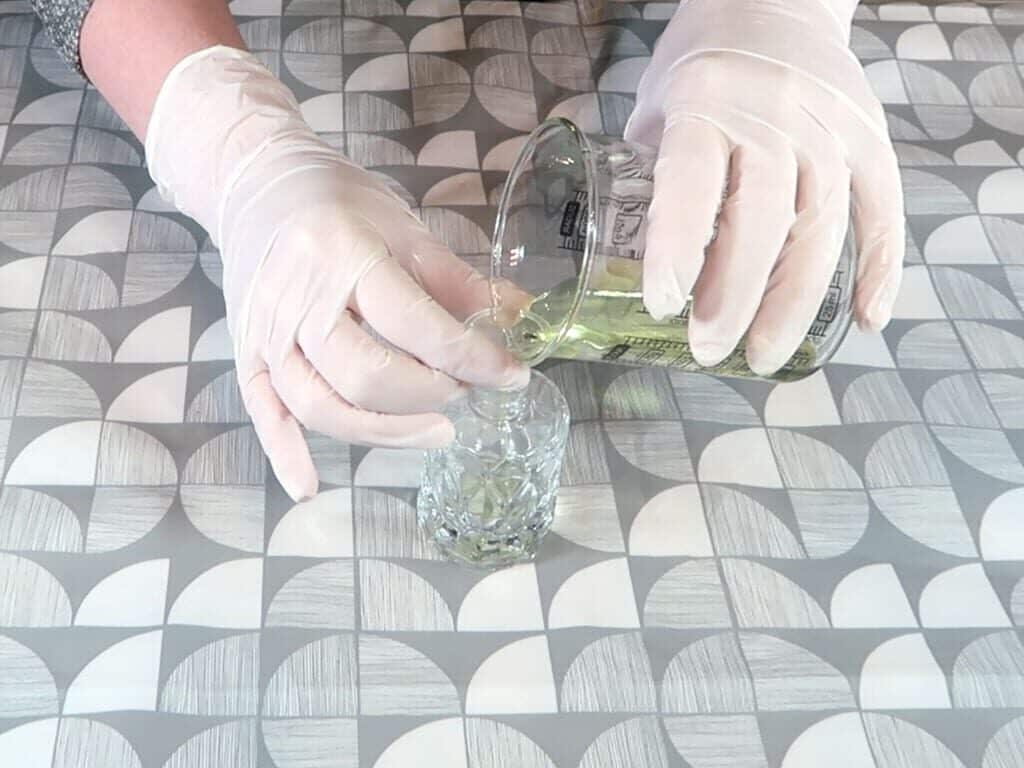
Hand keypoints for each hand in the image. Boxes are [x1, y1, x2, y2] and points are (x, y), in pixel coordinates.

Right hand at [145, 46, 526, 499]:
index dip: (473, 360)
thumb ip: (457, 281)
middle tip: (463, 391)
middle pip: (368, 376)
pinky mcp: (246, 355)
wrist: (257, 183)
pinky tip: (309, 487)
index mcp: (344, 256)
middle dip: (430, 395)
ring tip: (433, 429)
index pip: (417, 327)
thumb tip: (519, 317)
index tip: (513, 376)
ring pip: (323, 407)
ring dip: (385, 432)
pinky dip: (286, 455)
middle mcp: (298, 299)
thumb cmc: (338, 202)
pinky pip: (265, 415)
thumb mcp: (404, 228)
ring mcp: (265, 333)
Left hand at [626, 0, 904, 374]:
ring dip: (794, 302)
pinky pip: (884, 209)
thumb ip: (646, 172)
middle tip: (708, 351)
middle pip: (760, 219)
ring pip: (820, 227)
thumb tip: (629, 260)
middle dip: (734, 297)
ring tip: (765, 356)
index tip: (664, 306)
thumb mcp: (655, 102)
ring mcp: (829, 126)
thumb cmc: (702, 60)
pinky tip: (865, 320)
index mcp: (705, 101)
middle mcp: (773, 113)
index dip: (678, 249)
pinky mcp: (870, 136)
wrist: (776, 0)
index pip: (691, 183)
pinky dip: (881, 268)